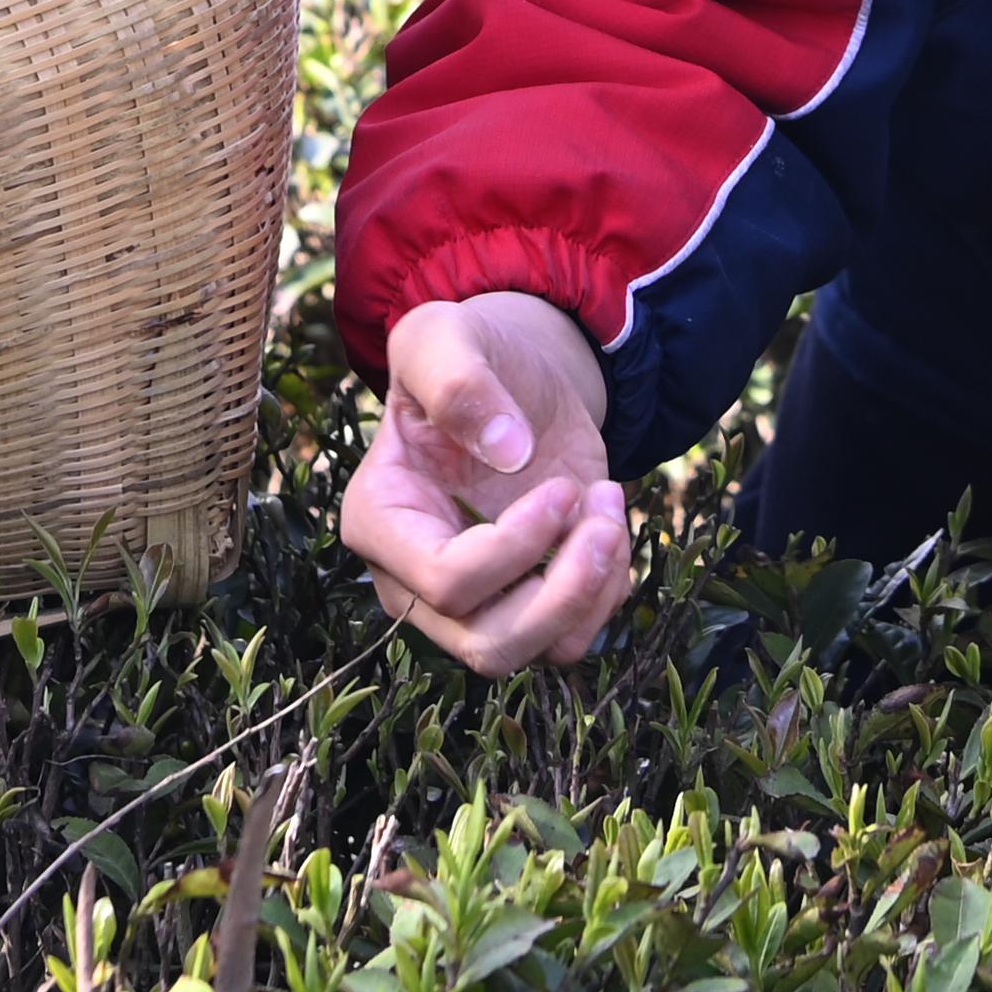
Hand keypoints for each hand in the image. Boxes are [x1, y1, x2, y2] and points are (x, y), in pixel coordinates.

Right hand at [342, 291, 631, 673]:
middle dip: (562, 593)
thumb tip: (506, 450)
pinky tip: (609, 525)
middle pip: (486, 645)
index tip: (562, 489)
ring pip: (533, 654)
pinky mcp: (523, 601)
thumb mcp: (443, 338)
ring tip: (610, 515)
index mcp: (380, 521)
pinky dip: (607, 593)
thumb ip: (458, 382)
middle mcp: (414, 580)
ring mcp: (471, 602)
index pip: (443, 580)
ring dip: (591, 592)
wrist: (511, 376)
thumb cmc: (464, 356)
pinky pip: (569, 638)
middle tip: (603, 520)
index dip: (514, 548)